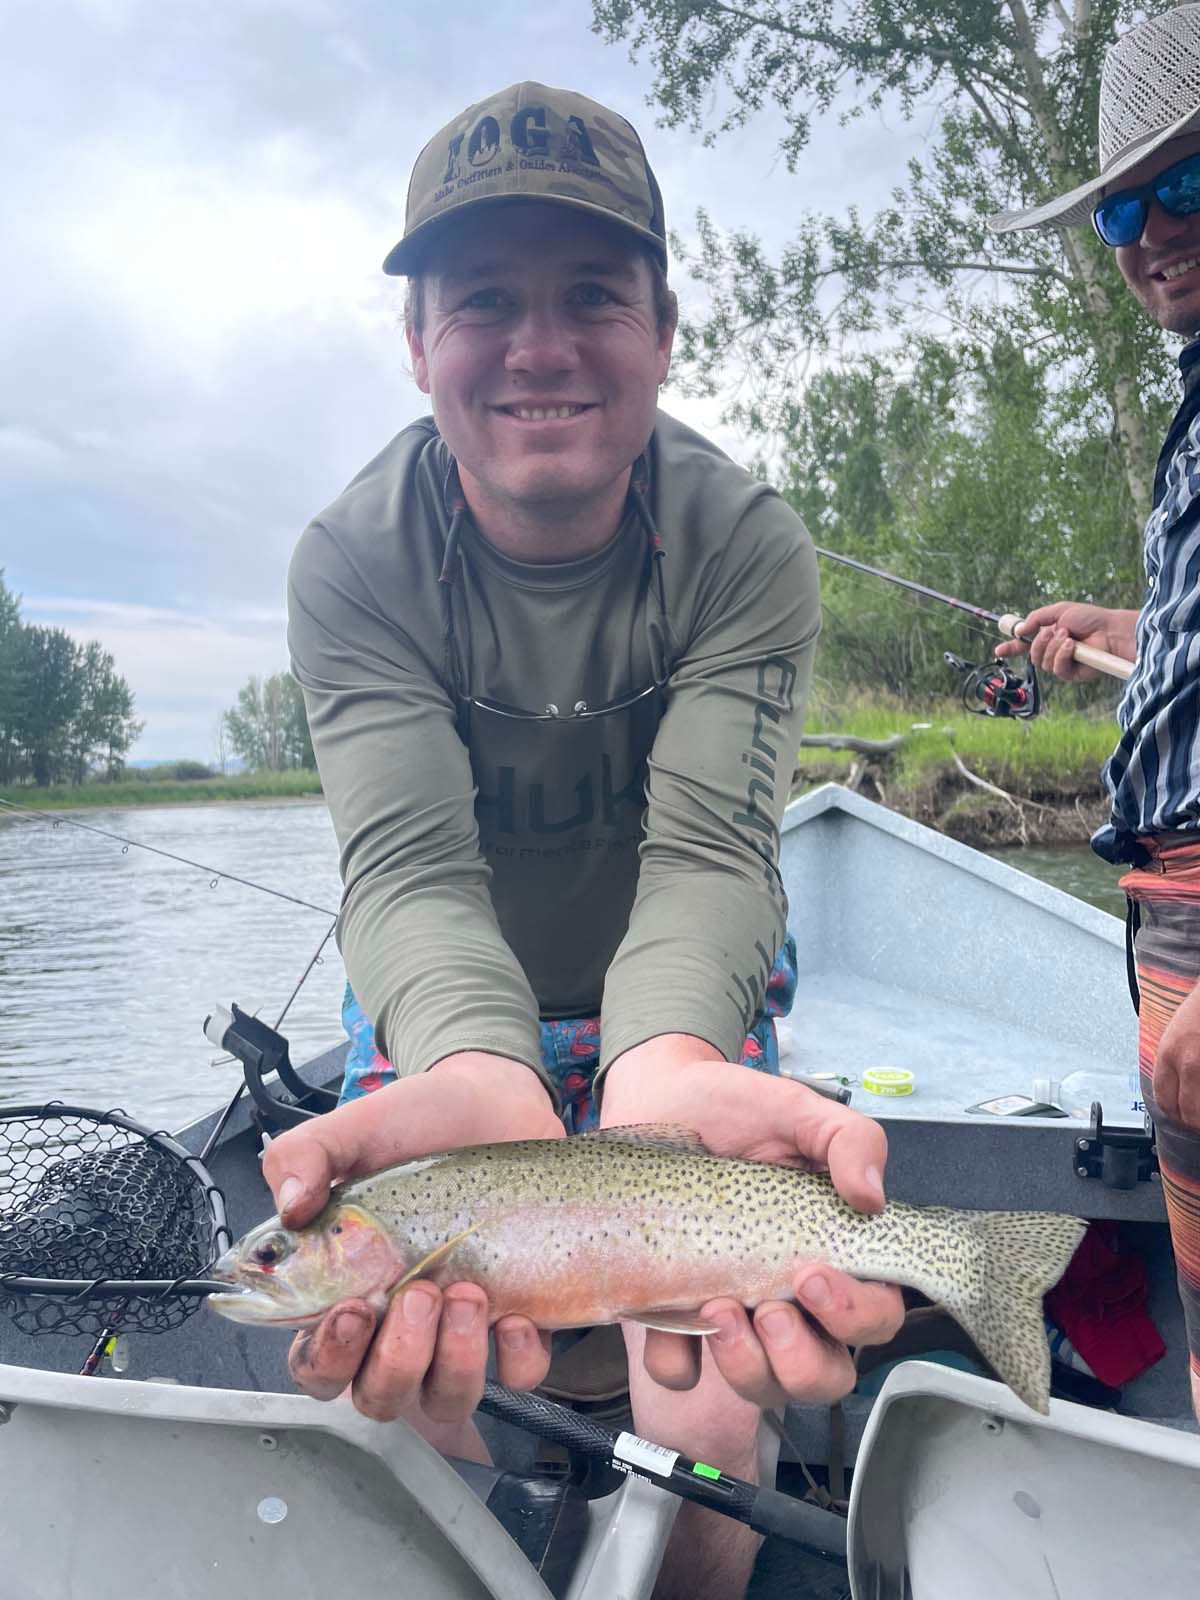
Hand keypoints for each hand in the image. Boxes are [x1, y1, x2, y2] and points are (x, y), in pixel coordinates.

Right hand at [261, 1052, 562, 1421]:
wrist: (495, 1100)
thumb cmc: (417, 1123)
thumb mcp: (354, 1130)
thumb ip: (304, 1156)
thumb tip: (289, 1205)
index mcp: (346, 1290)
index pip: (318, 1366)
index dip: (328, 1358)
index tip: (351, 1309)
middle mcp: (397, 1325)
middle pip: (380, 1396)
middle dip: (398, 1359)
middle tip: (418, 1291)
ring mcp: (458, 1329)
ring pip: (446, 1400)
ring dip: (455, 1360)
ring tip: (468, 1291)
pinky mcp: (518, 1318)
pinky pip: (519, 1376)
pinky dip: (517, 1358)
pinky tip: (514, 1312)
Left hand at [600, 1043, 904, 1406]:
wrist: (660, 1094)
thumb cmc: (737, 1108)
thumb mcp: (801, 1110)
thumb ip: (850, 1140)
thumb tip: (872, 1199)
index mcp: (831, 1255)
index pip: (873, 1317)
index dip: (855, 1316)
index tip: (811, 1276)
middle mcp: (789, 1298)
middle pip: (823, 1376)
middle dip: (801, 1362)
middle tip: (770, 1310)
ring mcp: (734, 1313)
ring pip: (760, 1387)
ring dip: (744, 1365)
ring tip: (718, 1306)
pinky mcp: (674, 1317)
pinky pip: (680, 1370)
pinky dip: (675, 1357)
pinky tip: (667, 1312)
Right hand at [993, 601, 1136, 682]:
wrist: (1110, 630)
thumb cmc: (1090, 618)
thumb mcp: (1060, 610)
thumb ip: (1036, 618)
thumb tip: (1019, 630)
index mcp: (1048, 636)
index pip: (1025, 645)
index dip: (1011, 648)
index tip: (998, 650)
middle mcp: (1053, 651)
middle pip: (1031, 655)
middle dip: (1038, 643)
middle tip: (1051, 632)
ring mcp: (1062, 663)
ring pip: (1042, 663)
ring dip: (1053, 647)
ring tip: (1069, 637)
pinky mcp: (1072, 674)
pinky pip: (1056, 669)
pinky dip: (1062, 656)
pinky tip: (1073, 647)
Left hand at [1154, 984, 1199, 1130]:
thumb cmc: (1198, 1009)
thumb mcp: (1173, 1035)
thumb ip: (1171, 1063)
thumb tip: (1173, 1091)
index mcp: (1168, 1055)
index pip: (1164, 1100)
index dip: (1174, 1114)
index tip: (1181, 1117)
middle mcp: (1189, 1064)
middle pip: (1188, 1114)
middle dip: (1194, 1124)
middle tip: (1198, 1123)